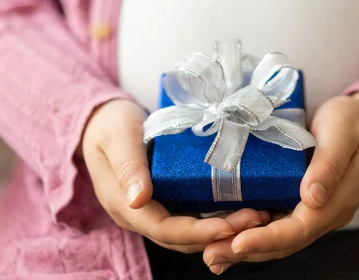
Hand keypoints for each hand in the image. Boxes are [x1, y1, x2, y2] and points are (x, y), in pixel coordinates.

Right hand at [81, 99, 268, 252]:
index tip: (230, 226)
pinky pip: (190, 217)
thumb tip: (138, 200)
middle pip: (181, 237)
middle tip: (256, 221)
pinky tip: (239, 208)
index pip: (164, 229)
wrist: (101, 120)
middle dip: (219, 234)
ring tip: (256, 217)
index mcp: (124, 205)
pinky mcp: (164, 200)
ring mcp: (151, 210)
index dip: (198, 232)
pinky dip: (214, 217)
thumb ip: (127, 166)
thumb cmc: (109, 125)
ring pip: (188, 232)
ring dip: (221, 229)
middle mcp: (138, 215)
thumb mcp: (117, 138)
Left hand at [203, 93, 358, 273]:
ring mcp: (314, 210)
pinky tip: (228, 234)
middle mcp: (325, 213)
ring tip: (212, 253)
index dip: (268, 238)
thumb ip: (329, 165)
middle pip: (285, 242)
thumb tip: (312, 198)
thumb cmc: (353, 122)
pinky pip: (276, 223)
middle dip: (248, 250)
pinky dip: (253, 232)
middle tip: (211, 256)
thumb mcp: (343, 134)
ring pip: (278, 238)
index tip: (237, 242)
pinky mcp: (302, 202)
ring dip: (246, 247)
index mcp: (338, 201)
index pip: (299, 229)